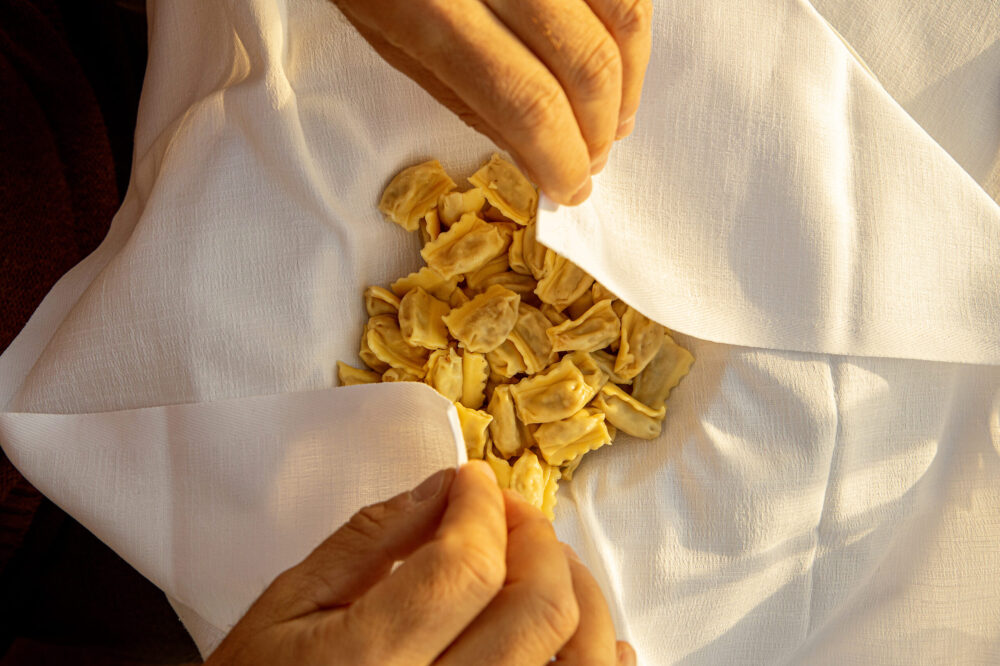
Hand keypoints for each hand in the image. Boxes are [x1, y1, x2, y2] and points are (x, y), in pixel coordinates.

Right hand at [205, 461, 635, 664]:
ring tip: (543, 561)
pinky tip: (577, 629)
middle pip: (538, 611)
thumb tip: (447, 487)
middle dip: (536, 540)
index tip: (473, 482)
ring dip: (577, 592)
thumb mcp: (290, 604)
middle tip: (509, 512)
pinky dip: (599, 656)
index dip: (482, 508)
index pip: (465, 569)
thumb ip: (369, 538)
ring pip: (580, 661)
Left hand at [333, 0, 652, 205]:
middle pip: (585, 62)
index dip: (560, 157)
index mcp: (430, 6)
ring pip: (624, 12)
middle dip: (599, 129)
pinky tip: (616, 55)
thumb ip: (463, 93)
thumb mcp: (389, 35)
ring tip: (615, 118)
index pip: (525, 101)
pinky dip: (630, 23)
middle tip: (593, 159)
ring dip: (629, 80)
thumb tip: (536, 155)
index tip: (569, 187)